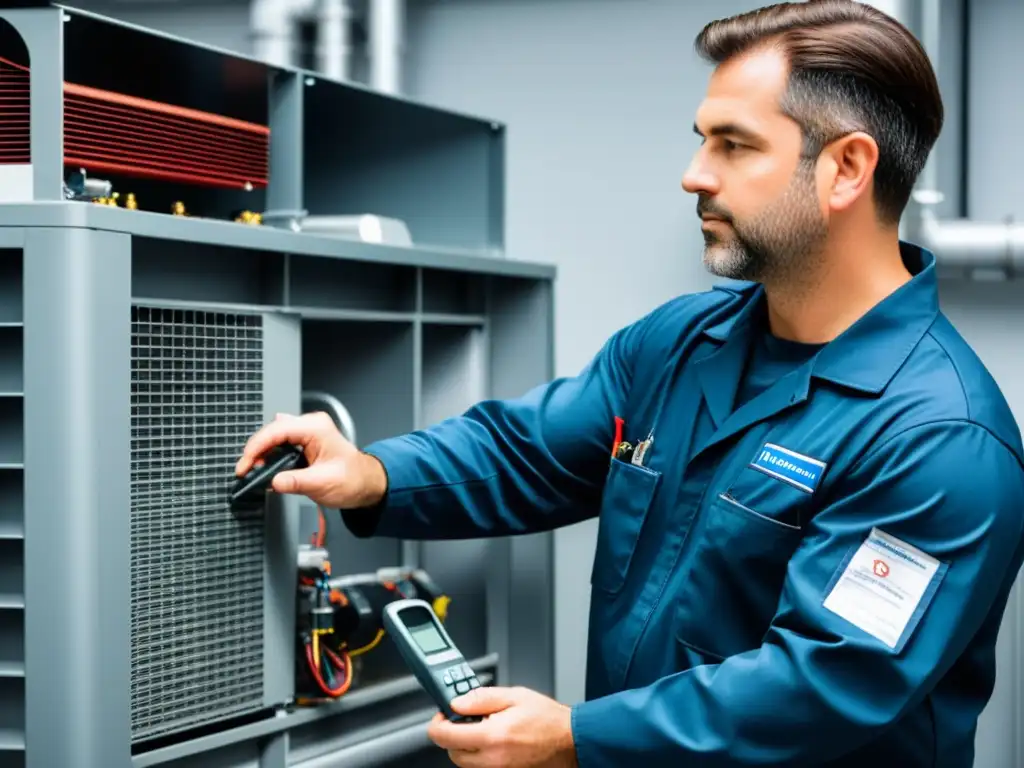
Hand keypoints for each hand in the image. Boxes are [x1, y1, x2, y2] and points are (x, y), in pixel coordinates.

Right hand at [234, 412, 386, 508]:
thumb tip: (274, 481)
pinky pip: (280, 445)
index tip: (245, 463)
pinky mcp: (303, 443)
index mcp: (316, 428)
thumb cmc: (353, 479)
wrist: (365, 484)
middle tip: (246, 470)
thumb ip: (296, 482)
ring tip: (252, 471)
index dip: (257, 446)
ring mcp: (306, 433)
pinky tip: (264, 468)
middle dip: (256, 451)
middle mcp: (310, 426)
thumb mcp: (323, 483)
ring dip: (261, 454)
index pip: (277, 430)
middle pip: (272, 432)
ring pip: (274, 438)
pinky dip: (269, 457)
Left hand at [427, 686, 576, 767]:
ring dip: (466, 745)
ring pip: (465, 762)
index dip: (437, 724)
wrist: (570, 741)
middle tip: (463, 719)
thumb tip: (456, 703)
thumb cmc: (548, 719)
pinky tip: (494, 739)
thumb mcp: (514, 695)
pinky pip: (482, 767)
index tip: (441, 715)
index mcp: (492, 736)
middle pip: (452, 753)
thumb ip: (481, 698)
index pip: (445, 737)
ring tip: (483, 727)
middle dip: (452, 735)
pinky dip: (480, 754)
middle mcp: (492, 758)